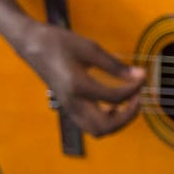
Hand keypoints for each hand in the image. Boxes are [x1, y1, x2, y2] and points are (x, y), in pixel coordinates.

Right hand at [18, 21, 143, 134]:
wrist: (31, 44)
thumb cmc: (58, 42)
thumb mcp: (90, 48)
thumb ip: (115, 65)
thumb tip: (140, 75)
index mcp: (77, 86)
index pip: (114, 98)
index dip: (134, 89)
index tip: (142, 77)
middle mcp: (72, 103)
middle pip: (105, 127)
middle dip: (127, 116)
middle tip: (137, 98)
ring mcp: (69, 108)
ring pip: (98, 130)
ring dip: (117, 123)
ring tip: (128, 104)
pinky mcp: (69, 108)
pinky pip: (91, 125)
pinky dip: (106, 121)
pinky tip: (114, 106)